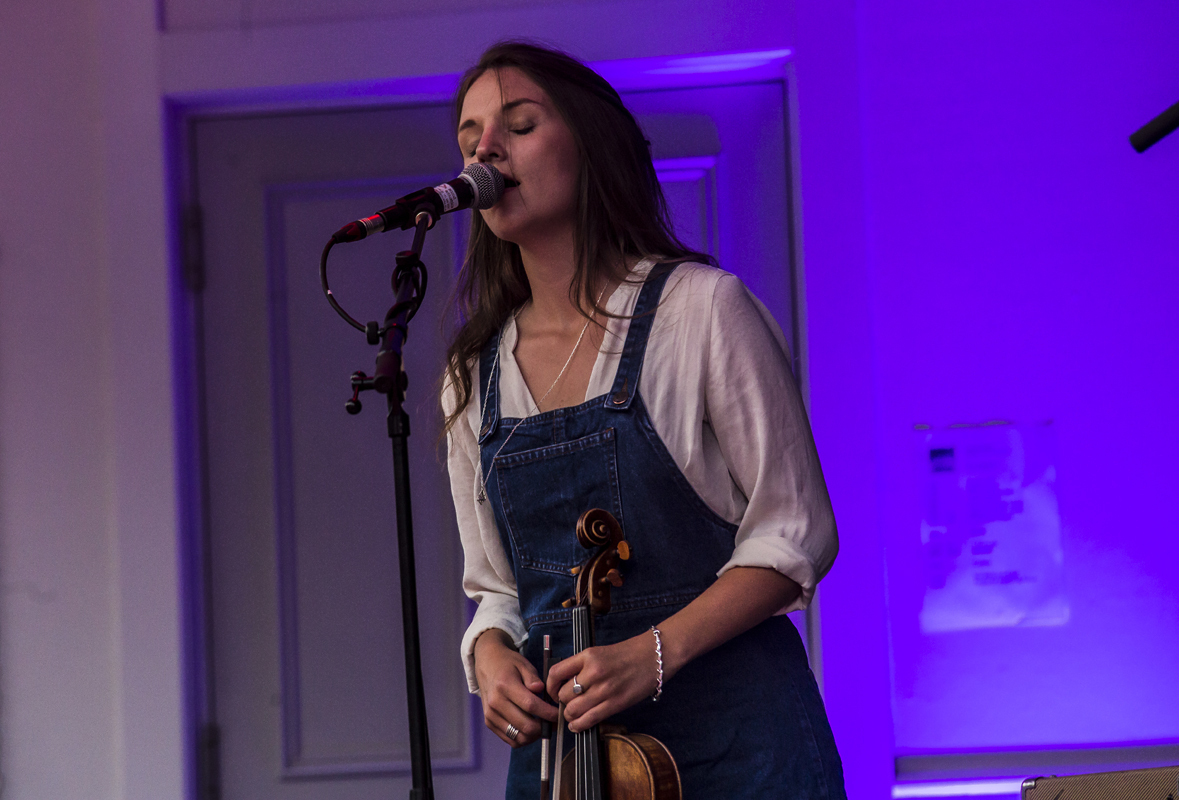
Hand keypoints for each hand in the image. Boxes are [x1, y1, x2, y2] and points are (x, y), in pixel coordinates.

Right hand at [473, 629, 557, 746]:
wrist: (487, 665)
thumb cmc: (508, 664)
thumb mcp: (523, 664)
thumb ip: (533, 678)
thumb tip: (541, 690)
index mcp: (505, 685)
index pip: (530, 705)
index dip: (548, 713)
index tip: (558, 715)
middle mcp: (496, 702)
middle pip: (525, 725)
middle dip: (544, 727)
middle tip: (553, 722)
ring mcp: (491, 715)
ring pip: (519, 737)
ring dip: (535, 735)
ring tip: (543, 726)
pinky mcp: (489, 723)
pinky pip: (510, 740)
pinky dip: (524, 738)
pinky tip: (531, 728)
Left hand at [545, 631, 659, 732]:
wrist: (654, 656)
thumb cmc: (627, 654)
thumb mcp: (599, 652)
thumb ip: (581, 667)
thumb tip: (563, 686)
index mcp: (587, 656)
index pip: (555, 673)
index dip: (549, 686)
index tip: (552, 691)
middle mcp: (593, 672)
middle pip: (563, 695)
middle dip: (562, 702)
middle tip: (568, 703)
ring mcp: (604, 689)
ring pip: (573, 710)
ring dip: (570, 715)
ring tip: (573, 714)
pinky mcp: (615, 703)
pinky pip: (589, 719)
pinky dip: (579, 725)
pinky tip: (577, 725)